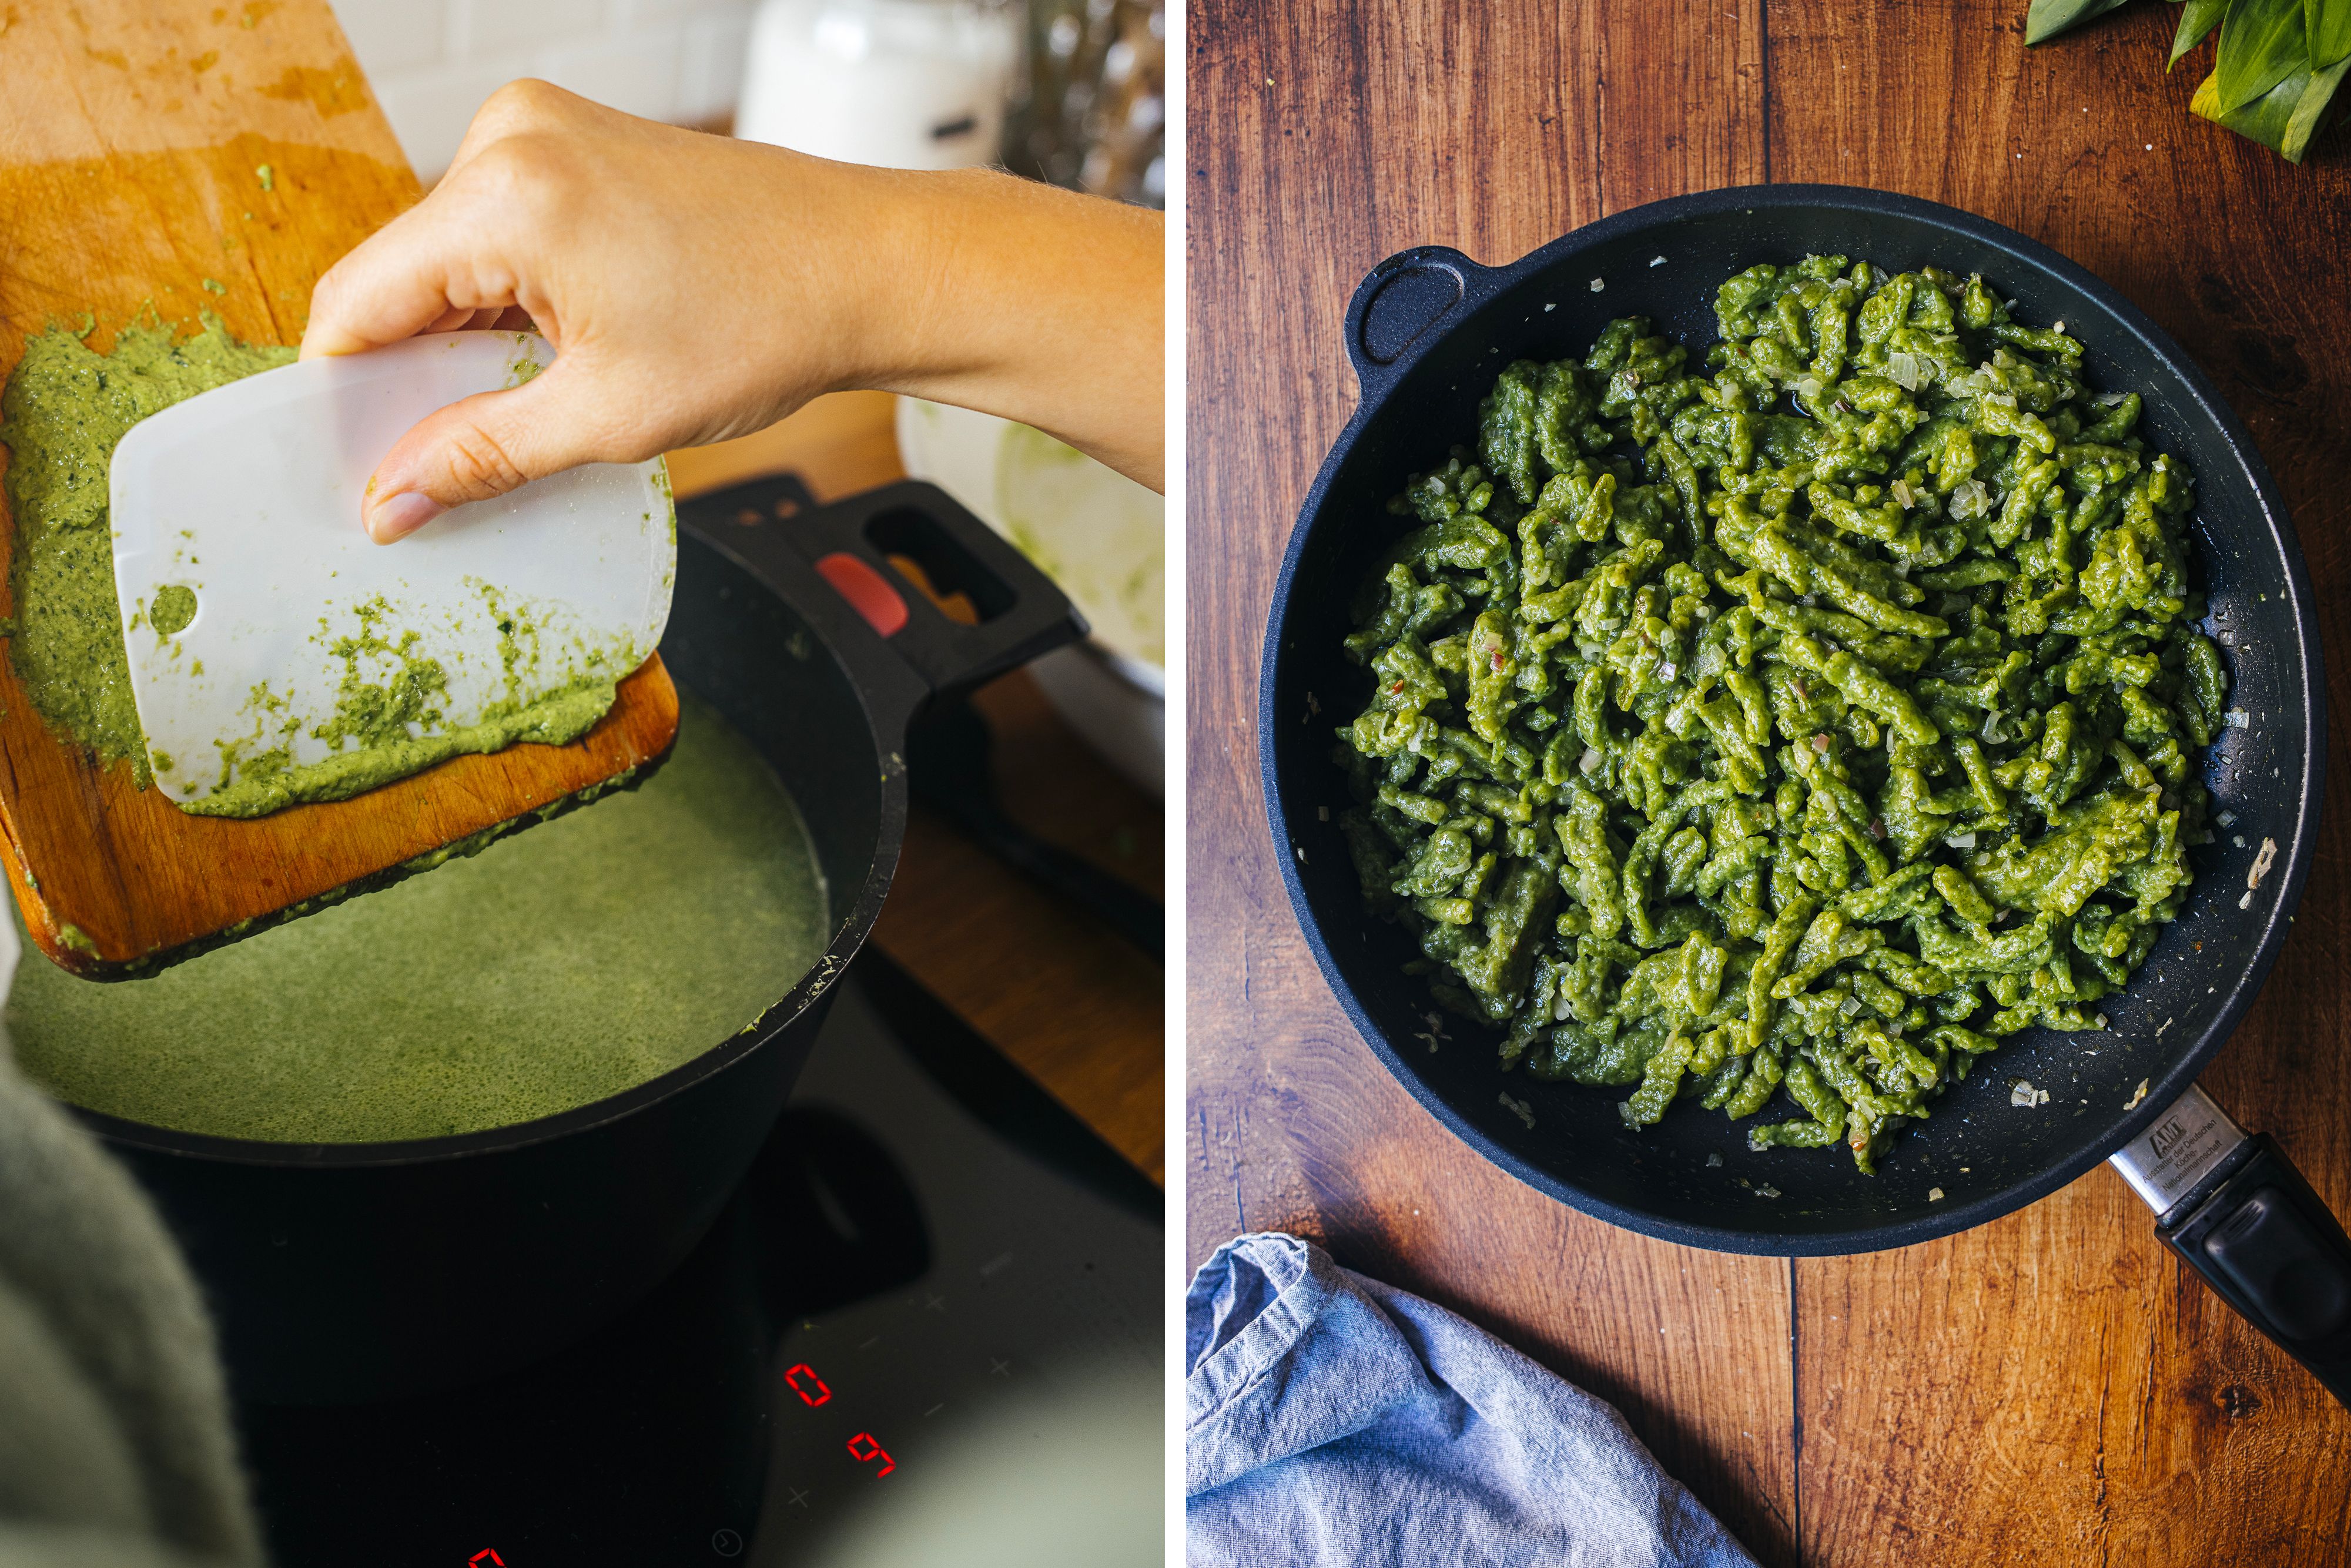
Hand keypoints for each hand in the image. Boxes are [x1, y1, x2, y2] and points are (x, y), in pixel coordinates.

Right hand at [303, 81, 1163, 541]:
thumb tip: (391, 503)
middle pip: (401, 274)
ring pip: (449, 254)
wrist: (871, 267)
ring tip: (539, 395)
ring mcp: (542, 125)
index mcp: (505, 195)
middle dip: (415, 367)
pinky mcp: (573, 136)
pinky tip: (562, 345)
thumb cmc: (766, 327)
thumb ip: (483, 455)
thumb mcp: (610, 416)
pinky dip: (510, 292)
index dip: (346, 394)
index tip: (359, 465)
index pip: (357, 299)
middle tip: (451, 455)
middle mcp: (509, 136)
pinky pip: (499, 226)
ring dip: (468, 333)